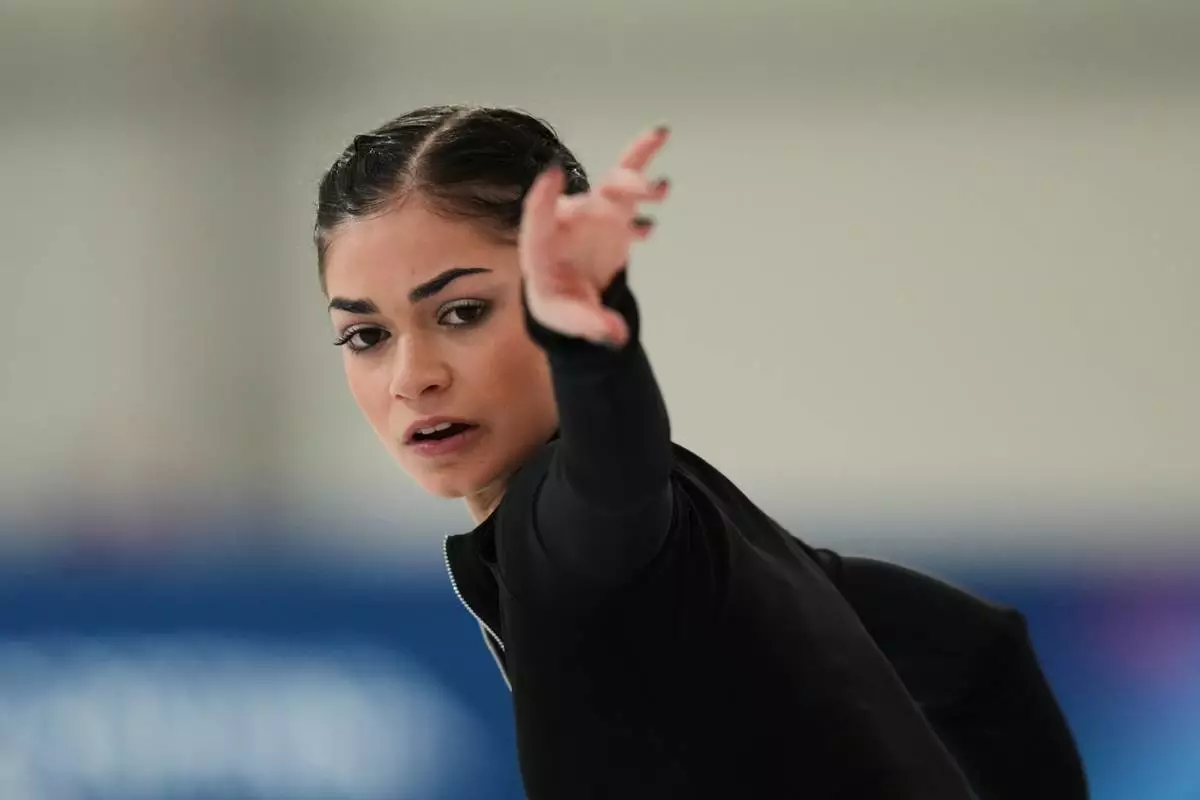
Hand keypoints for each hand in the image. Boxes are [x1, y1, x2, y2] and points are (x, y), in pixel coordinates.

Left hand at [519, 125, 670, 346]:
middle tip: (642, 190)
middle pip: (590, 199)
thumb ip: (588, 324)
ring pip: (613, 187)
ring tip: (662, 189)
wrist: (568, 291)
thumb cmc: (556, 300)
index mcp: (542, 243)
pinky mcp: (616, 214)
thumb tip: (617, 333)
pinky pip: (632, 189)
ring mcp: (594, 213)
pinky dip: (648, 183)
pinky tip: (664, 184)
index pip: (538, 217)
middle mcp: (568, 221)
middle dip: (614, 193)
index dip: (545, 197)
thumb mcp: (565, 318)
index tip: (553, 174)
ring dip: (635, 182)